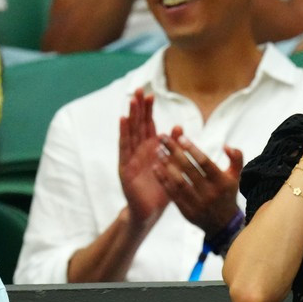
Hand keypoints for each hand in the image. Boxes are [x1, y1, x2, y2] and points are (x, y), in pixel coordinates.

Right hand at [118, 88, 169, 224]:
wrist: (149, 212)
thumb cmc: (161, 190)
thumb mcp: (172, 166)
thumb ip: (174, 147)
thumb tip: (179, 127)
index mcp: (150, 150)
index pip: (148, 126)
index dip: (149, 110)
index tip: (150, 94)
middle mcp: (139, 151)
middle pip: (137, 125)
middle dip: (138, 108)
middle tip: (138, 89)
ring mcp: (130, 158)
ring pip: (130, 133)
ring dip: (131, 116)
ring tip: (131, 100)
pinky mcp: (125, 168)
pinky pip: (124, 149)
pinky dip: (123, 134)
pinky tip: (123, 121)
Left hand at [154, 129, 242, 235]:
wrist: (223, 224)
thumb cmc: (227, 194)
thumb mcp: (236, 176)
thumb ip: (236, 158)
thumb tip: (226, 146)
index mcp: (222, 182)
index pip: (205, 163)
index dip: (192, 149)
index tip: (181, 138)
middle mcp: (210, 193)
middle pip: (189, 169)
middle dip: (174, 152)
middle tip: (163, 138)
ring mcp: (198, 204)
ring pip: (179, 182)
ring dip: (166, 165)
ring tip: (158, 151)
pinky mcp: (187, 212)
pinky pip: (173, 194)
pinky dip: (163, 181)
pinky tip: (156, 168)